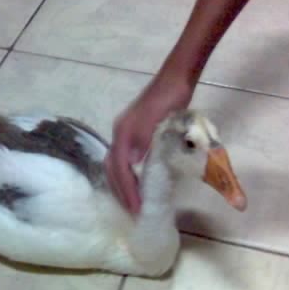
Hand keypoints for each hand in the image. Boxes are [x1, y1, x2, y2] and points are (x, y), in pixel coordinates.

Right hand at [106, 75, 192, 213]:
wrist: (176, 78)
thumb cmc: (170, 99)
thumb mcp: (158, 120)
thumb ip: (144, 141)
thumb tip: (131, 165)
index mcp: (123, 133)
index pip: (121, 169)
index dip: (128, 191)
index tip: (137, 209)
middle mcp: (119, 134)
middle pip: (112, 169)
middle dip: (120, 192)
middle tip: (131, 212)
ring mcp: (125, 132)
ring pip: (116, 165)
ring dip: (121, 185)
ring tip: (131, 202)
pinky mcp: (134, 131)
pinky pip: (123, 159)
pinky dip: (126, 175)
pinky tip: (136, 182)